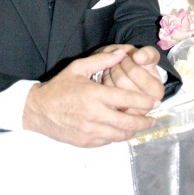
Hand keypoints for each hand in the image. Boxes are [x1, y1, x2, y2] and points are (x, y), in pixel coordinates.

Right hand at [22, 50, 160, 146]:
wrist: (38, 109)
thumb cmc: (59, 87)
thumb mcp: (79, 68)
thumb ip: (102, 60)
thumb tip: (122, 53)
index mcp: (94, 94)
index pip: (127, 99)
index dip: (145, 101)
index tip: (155, 102)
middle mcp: (94, 114)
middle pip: (128, 122)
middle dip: (145, 121)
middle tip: (153, 118)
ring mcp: (90, 131)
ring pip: (120, 135)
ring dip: (133, 130)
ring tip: (140, 124)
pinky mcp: (86, 142)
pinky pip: (109, 141)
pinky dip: (118, 136)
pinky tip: (121, 129)